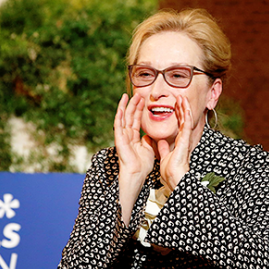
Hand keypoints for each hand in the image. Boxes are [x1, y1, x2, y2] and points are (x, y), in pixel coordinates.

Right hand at [114, 93, 154, 224]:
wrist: (137, 174)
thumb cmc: (143, 165)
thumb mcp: (149, 148)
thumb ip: (148, 140)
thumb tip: (150, 134)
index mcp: (133, 137)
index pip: (136, 120)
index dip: (139, 110)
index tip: (143, 100)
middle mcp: (127, 135)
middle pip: (130, 116)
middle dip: (134, 105)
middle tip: (138, 94)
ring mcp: (122, 136)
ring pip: (123, 118)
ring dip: (125, 106)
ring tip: (128, 95)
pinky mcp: (119, 139)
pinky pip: (118, 125)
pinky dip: (119, 115)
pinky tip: (121, 106)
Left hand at [158, 95, 191, 189]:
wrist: (174, 177)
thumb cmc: (171, 170)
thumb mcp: (164, 155)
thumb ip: (162, 147)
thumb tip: (159, 141)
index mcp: (178, 141)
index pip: (178, 124)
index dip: (177, 114)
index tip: (175, 105)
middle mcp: (183, 138)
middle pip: (183, 119)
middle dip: (181, 108)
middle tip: (180, 97)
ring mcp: (185, 138)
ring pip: (186, 119)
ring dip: (185, 108)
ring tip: (183, 98)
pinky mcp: (185, 140)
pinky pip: (186, 125)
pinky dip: (186, 116)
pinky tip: (186, 107)